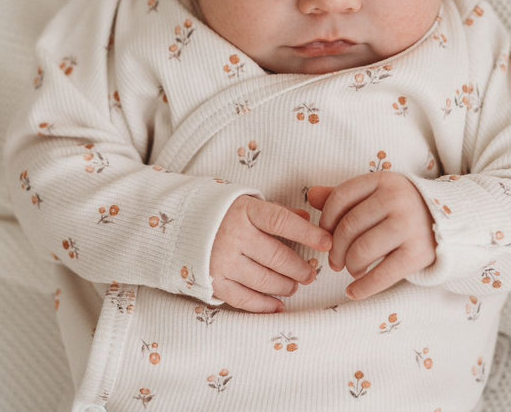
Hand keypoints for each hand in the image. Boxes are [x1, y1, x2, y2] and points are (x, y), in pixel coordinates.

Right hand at [210, 195, 331, 312]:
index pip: (283, 222)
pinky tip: (278, 305)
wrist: (183, 225)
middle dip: (300, 269)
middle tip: (310, 274)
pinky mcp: (214, 281)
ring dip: (286, 287)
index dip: (308, 233)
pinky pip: (245, 299)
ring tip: (294, 286)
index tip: (327, 243)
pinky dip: (265, 305)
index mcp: (245, 211)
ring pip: (265, 280)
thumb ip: (278, 212)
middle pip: (277, 256)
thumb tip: (308, 218)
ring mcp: (222, 260)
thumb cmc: (224, 214)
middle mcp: (233, 235)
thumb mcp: (249, 205)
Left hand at [307, 173, 435, 300]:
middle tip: (334, 261)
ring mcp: (409, 225)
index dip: (326, 220)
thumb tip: (311, 196)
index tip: (325, 235)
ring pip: (361, 251)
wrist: (454, 223)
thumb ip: (345, 196)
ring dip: (350, 266)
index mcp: (384, 180)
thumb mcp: (378, 194)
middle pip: (348, 227)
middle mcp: (397, 199)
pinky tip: (353, 291)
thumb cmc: (405, 209)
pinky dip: (362, 287)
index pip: (340, 197)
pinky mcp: (419, 253)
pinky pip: (382, 275)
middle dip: (335, 249)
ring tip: (352, 268)